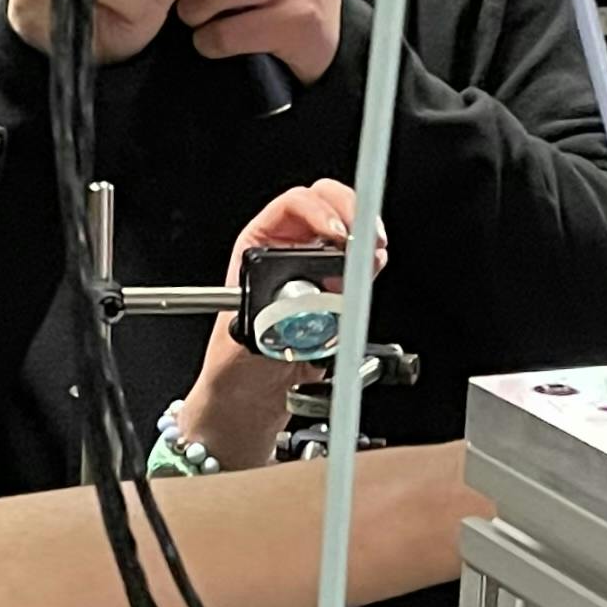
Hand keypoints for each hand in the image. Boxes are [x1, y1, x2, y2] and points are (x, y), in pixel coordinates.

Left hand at [171, 179, 374, 472]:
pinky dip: (372, 266)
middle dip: (352, 214)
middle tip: (367, 238)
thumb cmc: (234, 369)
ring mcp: (315, 269)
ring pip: (349, 231)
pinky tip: (372, 270)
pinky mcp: (338, 293)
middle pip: (326, 204)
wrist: (250, 402)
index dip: (319, 210)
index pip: (292, 205)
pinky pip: (360, 267)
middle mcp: (287, 252)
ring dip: (366, 239)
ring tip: (372, 255)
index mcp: (256, 249)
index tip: (337, 232)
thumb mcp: (248, 337)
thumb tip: (311, 295)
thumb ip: (282, 315)